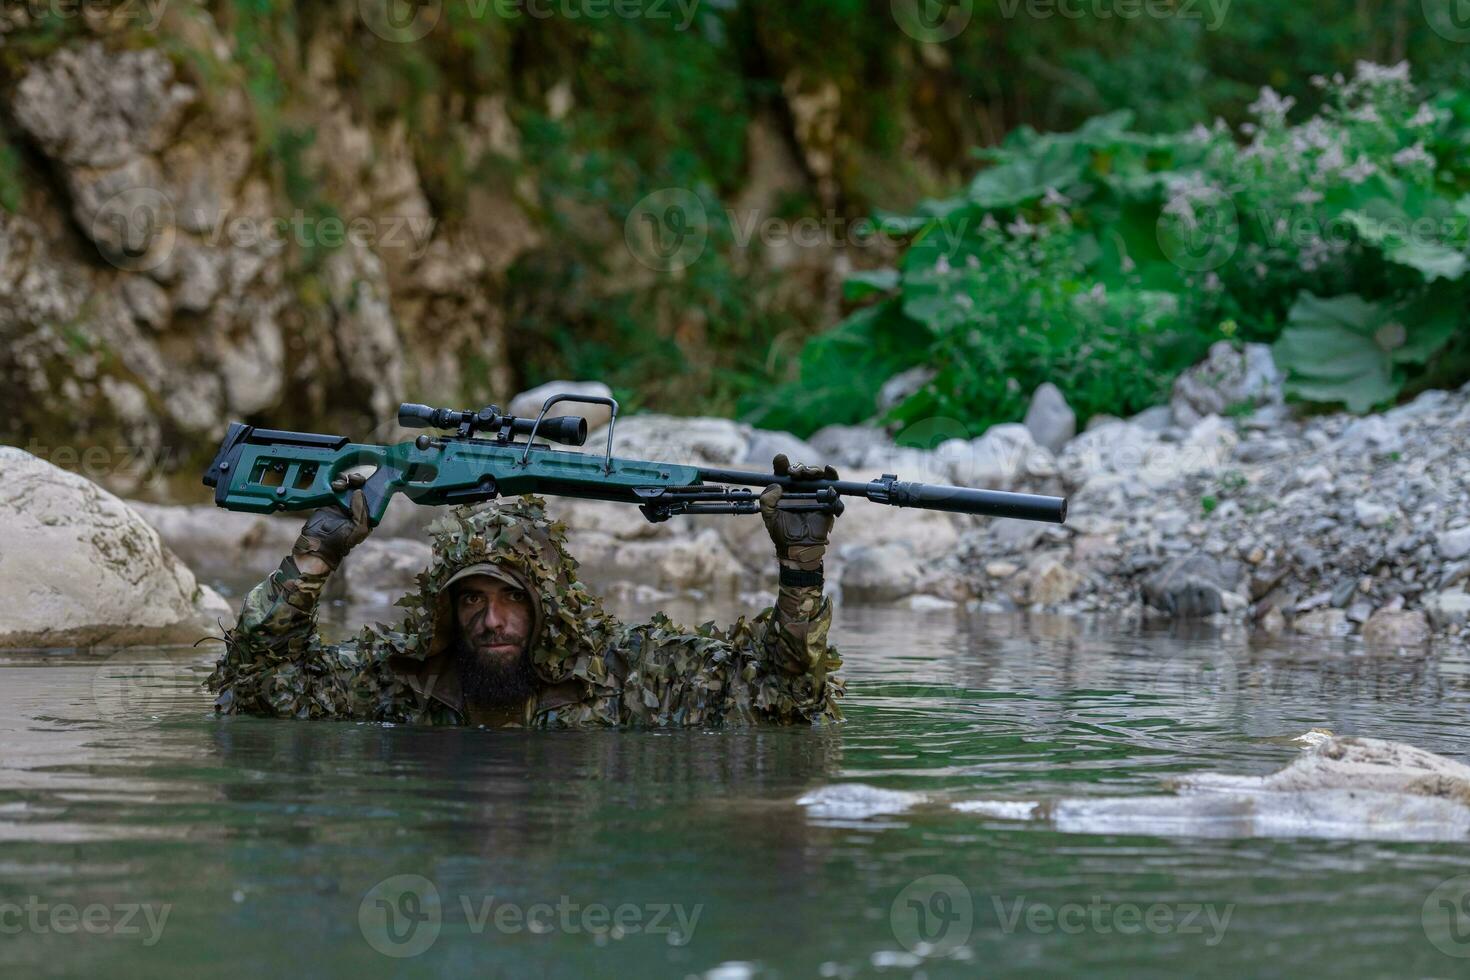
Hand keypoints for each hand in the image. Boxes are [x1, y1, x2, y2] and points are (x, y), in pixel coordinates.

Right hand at [292, 472, 372, 573]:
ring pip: (346, 486)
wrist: (318, 546)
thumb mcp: (358, 529)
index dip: (370, 486)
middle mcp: (354, 507)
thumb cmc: (341, 542)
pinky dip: (334, 483)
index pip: (371, 496)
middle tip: (353, 479)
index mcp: (365, 514)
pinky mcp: (328, 502)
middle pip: (359, 487)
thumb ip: (361, 510)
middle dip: (357, 480)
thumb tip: (359, 491)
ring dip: (344, 481)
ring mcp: (341, 504)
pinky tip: (333, 484)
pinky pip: (332, 488)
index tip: (365, 482)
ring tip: (339, 485)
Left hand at [759, 454, 838, 571]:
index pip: (784, 472)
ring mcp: (816, 495)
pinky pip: (834, 490)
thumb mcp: (769, 516)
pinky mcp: (828, 503)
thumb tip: (777, 485)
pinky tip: (829, 472)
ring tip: (810, 473)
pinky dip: (833, 479)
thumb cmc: (782, 533)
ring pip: (818, 476)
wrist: (797, 549)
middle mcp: (801, 490)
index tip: (781, 460)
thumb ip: (767, 500)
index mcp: (786, 491)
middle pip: (803, 471)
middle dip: (800, 467)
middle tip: (795, 473)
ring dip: (815, 470)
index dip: (782, 463)